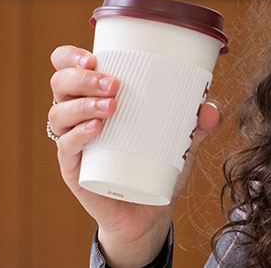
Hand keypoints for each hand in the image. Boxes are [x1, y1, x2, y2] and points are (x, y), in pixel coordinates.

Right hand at [48, 45, 221, 267]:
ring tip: (112, 108)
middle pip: (60, 84)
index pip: (67, 67)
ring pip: (59, 113)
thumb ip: (197, 124)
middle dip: (82, 78)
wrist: (148, 213)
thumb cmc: (156, 166)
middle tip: (113, 84)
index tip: (93, 57)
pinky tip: (96, 129)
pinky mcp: (73, 169)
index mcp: (94, 97)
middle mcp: (76, 115)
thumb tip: (211, 109)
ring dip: (82, 104)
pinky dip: (77, 135)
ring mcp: (72, 142)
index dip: (70, 56)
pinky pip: (65, 147)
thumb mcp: (180, 142)